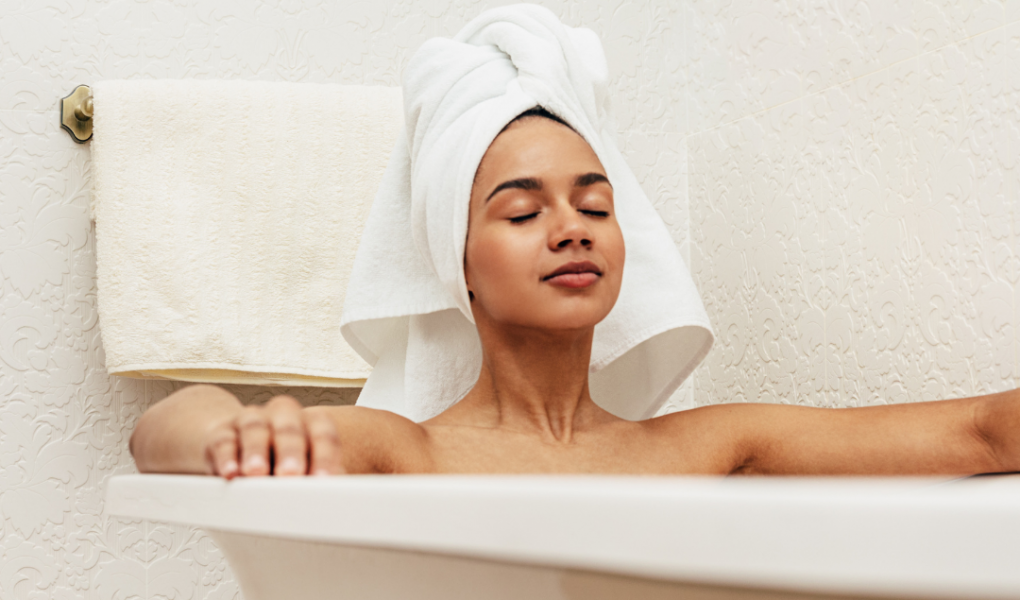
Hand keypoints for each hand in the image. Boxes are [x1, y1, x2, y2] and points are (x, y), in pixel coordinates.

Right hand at [204, 394, 343, 477]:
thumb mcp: (303, 466)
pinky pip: (224, 441)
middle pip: (290, 427)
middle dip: (291, 451)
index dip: (325, 455)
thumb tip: (339, 502)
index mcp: (308, 422)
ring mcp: (250, 421)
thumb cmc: (278, 458)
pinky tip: (230, 474)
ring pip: (255, 428)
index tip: (324, 480)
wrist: (235, 442)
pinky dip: (226, 458)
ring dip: (256, 451)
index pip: (323, 432)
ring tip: (257, 473)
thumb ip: (319, 479)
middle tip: (292, 475)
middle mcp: (281, 416)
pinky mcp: (221, 433)